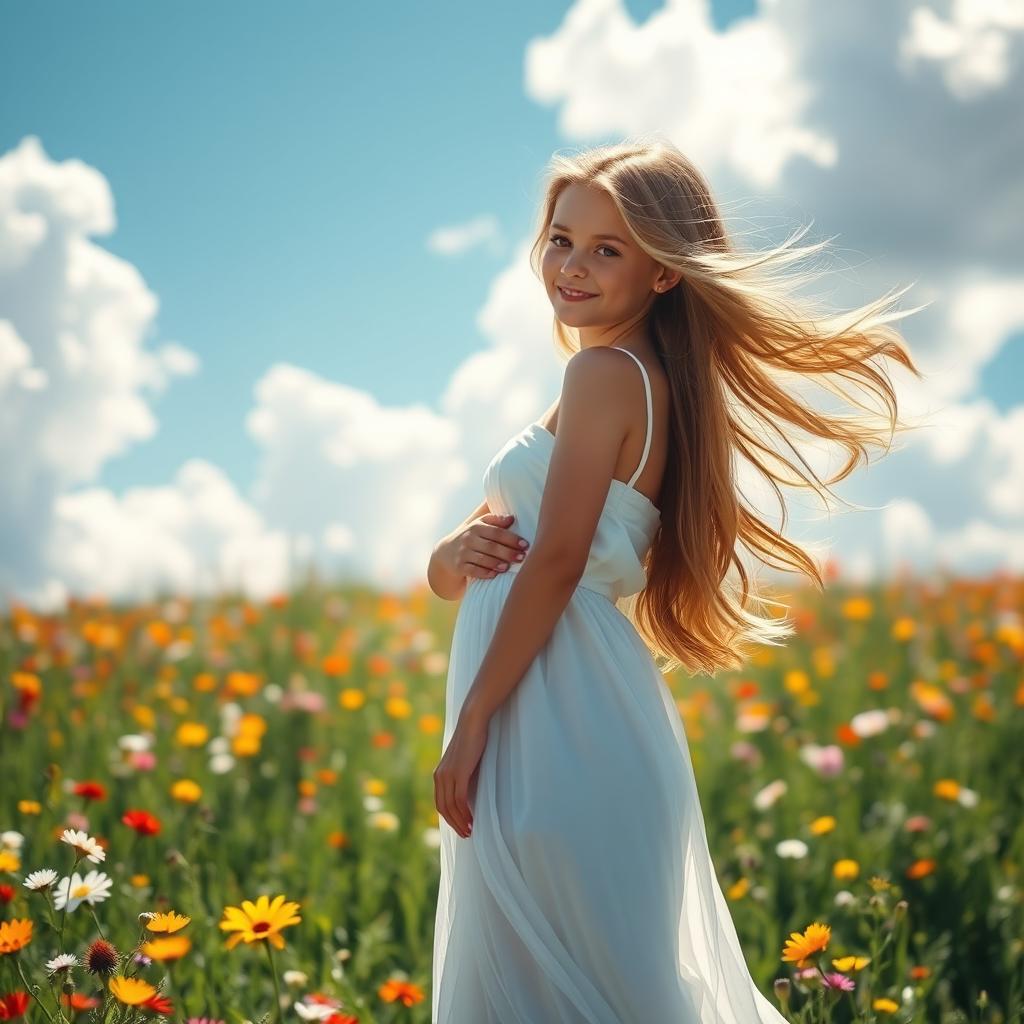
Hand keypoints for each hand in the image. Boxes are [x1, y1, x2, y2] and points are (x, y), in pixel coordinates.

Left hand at [433, 711, 488, 838]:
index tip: (460, 827)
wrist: (472, 723)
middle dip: (454, 824)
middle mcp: (440, 776)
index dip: (449, 818)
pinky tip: (472, 819)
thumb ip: (460, 775)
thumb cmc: (472, 740)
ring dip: (461, 821)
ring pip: (451, 807)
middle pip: (443, 808)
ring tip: (470, 831)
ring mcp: (448, 775)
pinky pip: (460, 800)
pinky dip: (465, 813)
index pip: (440, 803)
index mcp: (439, 774)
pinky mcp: (459, 773)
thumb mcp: (462, 761)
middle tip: (466, 834)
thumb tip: (466, 789)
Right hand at [440, 512, 529, 580]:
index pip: (496, 532)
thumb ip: (495, 520)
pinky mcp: (459, 566)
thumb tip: (512, 518)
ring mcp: (463, 553)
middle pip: (491, 546)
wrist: (446, 552)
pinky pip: (473, 570)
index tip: (525, 544)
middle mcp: (469, 538)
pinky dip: (484, 573)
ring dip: (497, 563)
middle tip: (522, 557)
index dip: (511, 538)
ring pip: (482, 559)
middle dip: (508, 552)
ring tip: (508, 567)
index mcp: (476, 526)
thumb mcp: (479, 524)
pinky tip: (494, 575)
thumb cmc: (471, 537)